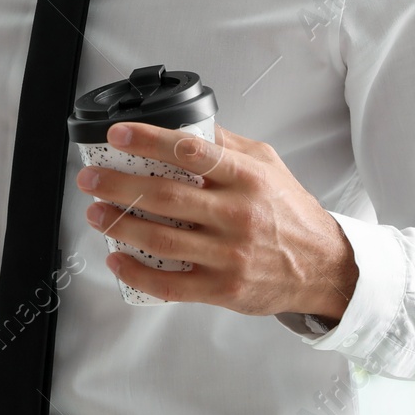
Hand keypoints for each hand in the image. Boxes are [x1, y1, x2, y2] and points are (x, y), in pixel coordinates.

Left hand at [75, 123, 358, 319]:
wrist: (324, 267)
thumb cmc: (291, 213)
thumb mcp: (269, 165)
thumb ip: (228, 145)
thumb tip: (187, 125)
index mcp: (247, 178)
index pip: (191, 151)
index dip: (149, 141)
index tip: (118, 136)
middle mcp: (237, 215)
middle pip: (165, 196)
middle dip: (118, 184)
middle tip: (90, 177)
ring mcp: (229, 255)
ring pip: (161, 239)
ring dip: (119, 225)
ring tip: (96, 212)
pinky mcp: (223, 289)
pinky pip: (170, 284)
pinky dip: (137, 272)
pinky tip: (117, 259)